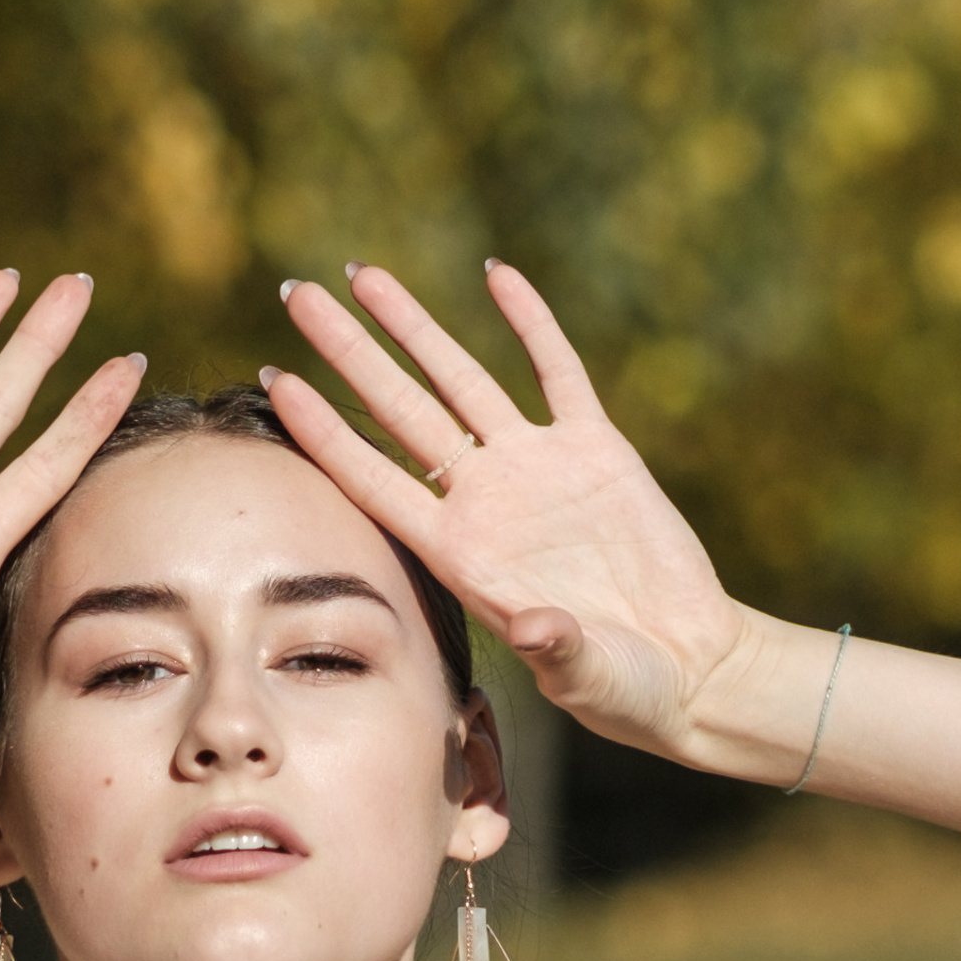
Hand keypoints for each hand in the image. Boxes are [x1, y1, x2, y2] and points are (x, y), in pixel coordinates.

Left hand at [263, 263, 752, 760]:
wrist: (686, 667)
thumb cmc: (622, 687)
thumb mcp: (586, 674)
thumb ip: (556, 648)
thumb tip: (536, 631)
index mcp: (462, 554)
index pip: (373, 477)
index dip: (324, 430)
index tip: (274, 379)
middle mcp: (485, 501)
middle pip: (399, 410)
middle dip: (347, 351)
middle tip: (295, 292)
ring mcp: (537, 469)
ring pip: (462, 379)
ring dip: (414, 326)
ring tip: (362, 274)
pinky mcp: (598, 450)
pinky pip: (557, 371)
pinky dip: (530, 322)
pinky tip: (496, 275)